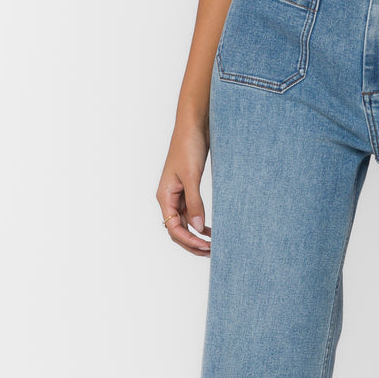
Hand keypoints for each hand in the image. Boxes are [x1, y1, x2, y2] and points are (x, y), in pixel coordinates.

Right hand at [156, 120, 211, 256]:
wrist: (193, 126)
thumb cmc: (188, 147)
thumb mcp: (192, 176)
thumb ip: (195, 202)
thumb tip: (197, 228)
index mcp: (165, 196)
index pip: (173, 227)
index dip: (188, 240)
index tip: (205, 246)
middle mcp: (169, 198)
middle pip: (177, 229)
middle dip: (192, 243)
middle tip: (211, 251)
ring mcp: (178, 194)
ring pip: (185, 223)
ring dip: (197, 235)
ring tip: (213, 245)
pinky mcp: (188, 189)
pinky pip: (191, 212)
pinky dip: (200, 223)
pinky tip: (210, 229)